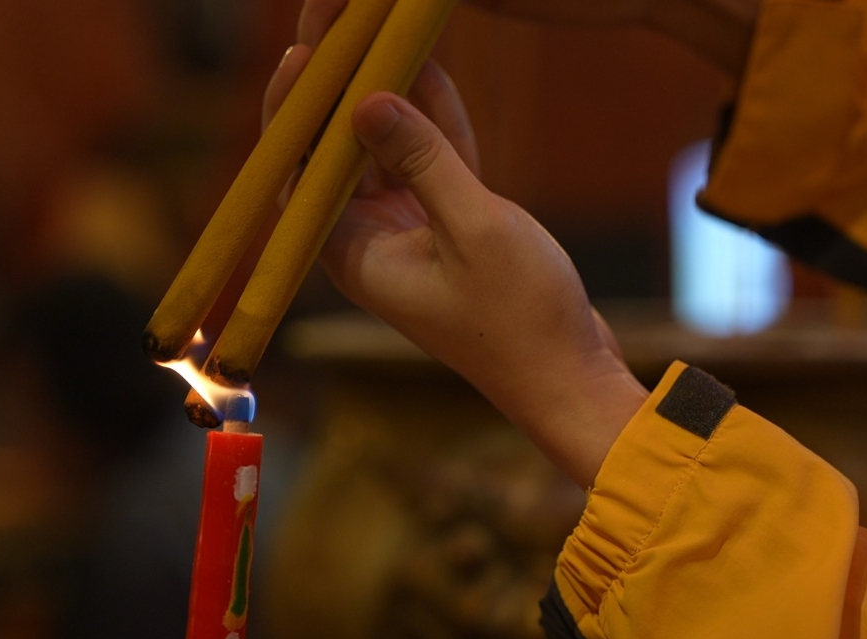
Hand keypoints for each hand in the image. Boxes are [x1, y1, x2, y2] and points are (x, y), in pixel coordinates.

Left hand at [269, 5, 648, 486]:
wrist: (569, 375)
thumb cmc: (521, 319)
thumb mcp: (473, 229)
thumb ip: (421, 160)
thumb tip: (364, 99)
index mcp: (353, 252)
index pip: (300, 168)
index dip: (296, 105)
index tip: (307, 48)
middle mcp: (368, 238)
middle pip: (336, 146)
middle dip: (338, 78)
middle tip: (342, 12)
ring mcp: (408, 230)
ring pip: (385, 143)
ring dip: (387, 84)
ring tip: (381, 22)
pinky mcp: (449, 224)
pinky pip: (430, 157)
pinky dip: (433, 115)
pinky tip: (427, 62)